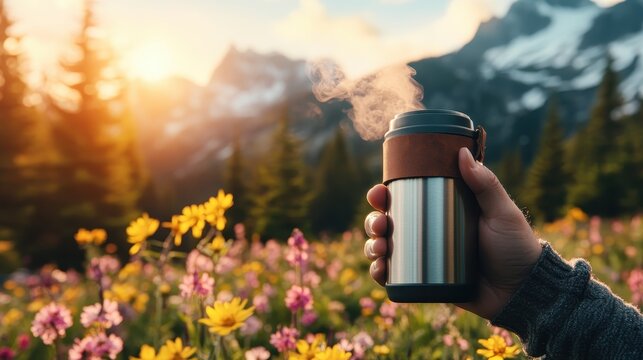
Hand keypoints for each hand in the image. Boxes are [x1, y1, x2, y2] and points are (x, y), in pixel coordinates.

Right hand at [364, 148, 542, 318]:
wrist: (524, 291)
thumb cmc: (516, 247)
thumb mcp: (502, 212)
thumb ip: (486, 184)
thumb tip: (462, 153)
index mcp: (441, 211)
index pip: (405, 198)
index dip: (384, 195)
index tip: (378, 193)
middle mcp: (428, 232)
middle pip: (388, 222)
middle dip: (374, 221)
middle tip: (382, 224)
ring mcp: (425, 257)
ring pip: (385, 248)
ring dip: (372, 246)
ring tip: (380, 248)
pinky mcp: (425, 283)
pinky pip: (394, 277)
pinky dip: (380, 273)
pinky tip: (380, 271)